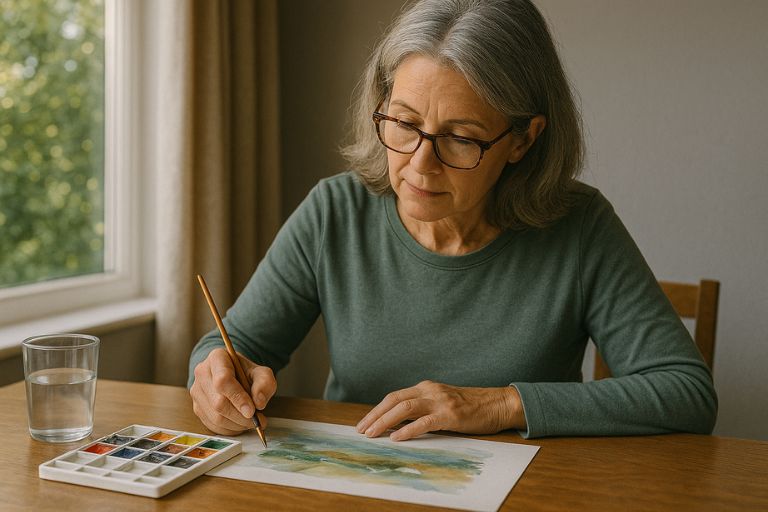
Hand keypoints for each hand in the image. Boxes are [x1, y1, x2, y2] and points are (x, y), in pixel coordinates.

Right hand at [190, 348, 276, 434]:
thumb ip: (264, 383)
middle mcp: (202, 373)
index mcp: (217, 358)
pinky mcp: (197, 407)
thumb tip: (258, 402)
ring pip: (215, 417)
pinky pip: (212, 425)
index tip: (252, 411)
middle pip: (219, 402)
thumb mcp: (261, 372)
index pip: (223, 381)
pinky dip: (229, 429)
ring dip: (237, 425)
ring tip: (251, 422)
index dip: (238, 398)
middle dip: (241, 416)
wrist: (233, 375)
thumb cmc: (246, 373)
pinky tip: (240, 424)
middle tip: (258, 420)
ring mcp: (197, 391)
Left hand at [355, 380, 525, 440]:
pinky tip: (397, 438)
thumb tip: (398, 423)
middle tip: (361, 430)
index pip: (394, 397)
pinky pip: (424, 422)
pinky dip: (408, 430)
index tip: (364, 423)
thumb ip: (423, 408)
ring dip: (385, 422)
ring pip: (404, 409)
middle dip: (374, 415)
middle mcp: (429, 390)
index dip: (377, 410)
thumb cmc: (470, 407)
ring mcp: (440, 401)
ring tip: (373, 434)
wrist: (498, 404)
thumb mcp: (442, 402)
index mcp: (426, 387)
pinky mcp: (450, 415)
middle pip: (394, 400)